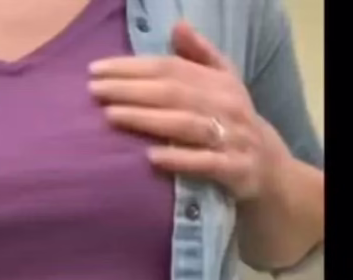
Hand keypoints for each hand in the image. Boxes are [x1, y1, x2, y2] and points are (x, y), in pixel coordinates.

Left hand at [88, 21, 290, 201]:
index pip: (169, 69)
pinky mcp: (235, 169)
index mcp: (218, 83)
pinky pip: (206, 163)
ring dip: (147, 120)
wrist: (270, 168)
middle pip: (172, 93)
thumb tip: (177, 25)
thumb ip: (200, 55)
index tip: (95, 70)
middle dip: (130, 90)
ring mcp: (232, 137)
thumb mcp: (223, 84)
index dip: (132, 67)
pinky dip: (180, 159)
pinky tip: (151, 157)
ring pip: (185, 125)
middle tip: (94, 91)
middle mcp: (226, 105)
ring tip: (111, 116)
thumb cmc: (231, 121)